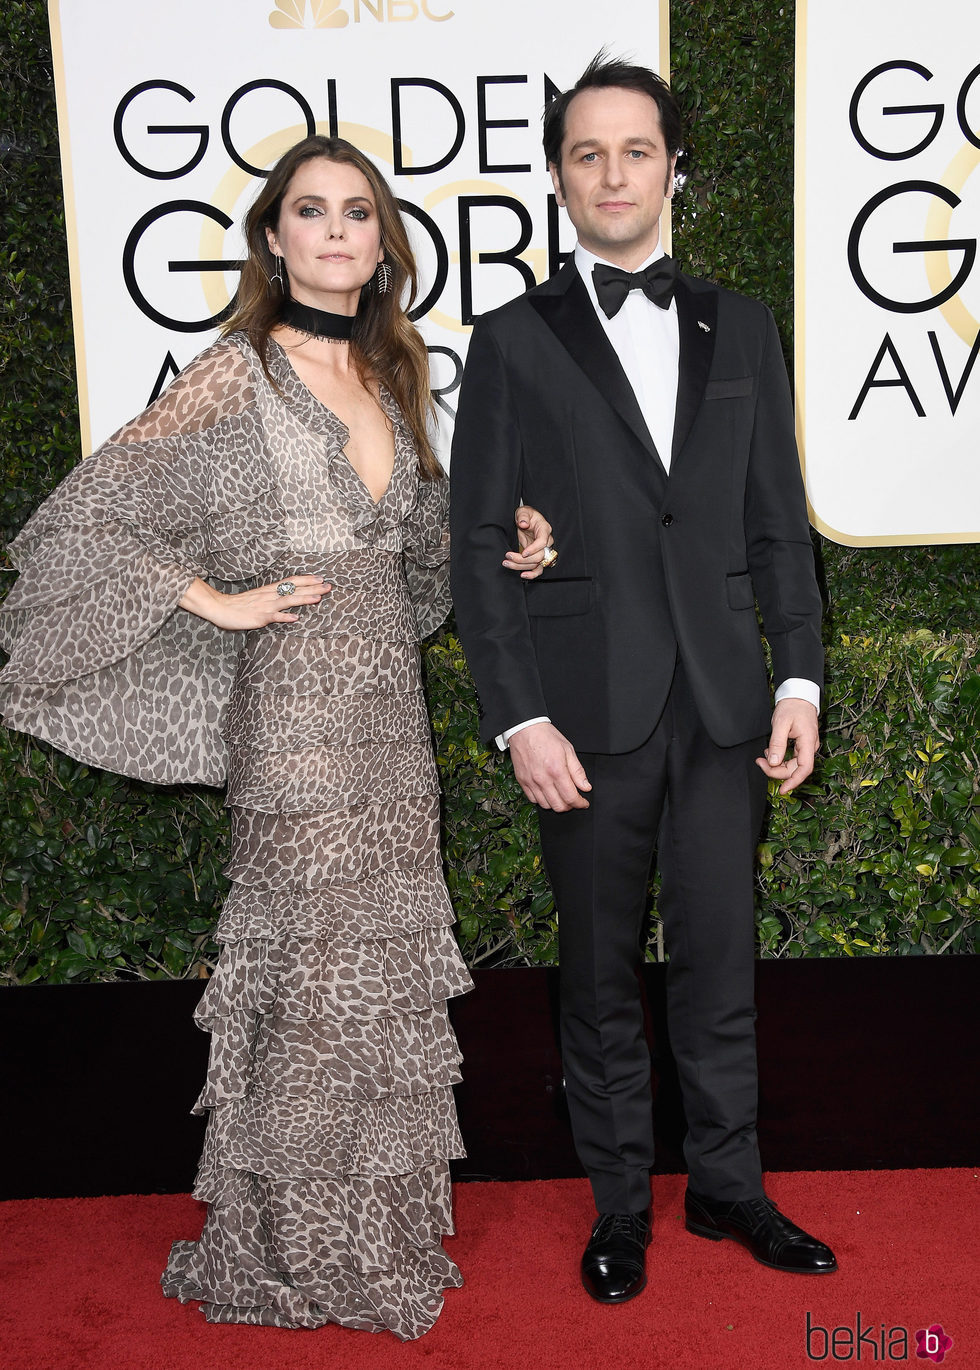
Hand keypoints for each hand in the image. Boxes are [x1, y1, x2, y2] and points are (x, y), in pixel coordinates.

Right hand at [179, 574, 330, 629]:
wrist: (220, 607)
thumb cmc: (239, 604)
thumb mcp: (258, 597)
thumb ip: (272, 597)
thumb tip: (286, 598)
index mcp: (270, 590)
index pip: (291, 581)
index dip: (307, 580)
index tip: (321, 578)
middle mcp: (270, 595)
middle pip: (294, 589)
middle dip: (312, 587)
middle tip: (329, 586)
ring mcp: (266, 606)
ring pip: (287, 600)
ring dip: (303, 599)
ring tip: (318, 598)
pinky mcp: (260, 617)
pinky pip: (274, 617)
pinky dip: (284, 617)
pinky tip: (295, 618)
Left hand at [503, 505, 553, 579]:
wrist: (526, 520)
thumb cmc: (526, 515)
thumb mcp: (523, 511)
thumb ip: (523, 516)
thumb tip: (523, 523)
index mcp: (544, 529)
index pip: (542, 542)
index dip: (533, 549)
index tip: (523, 553)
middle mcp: (546, 541)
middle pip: (539, 556)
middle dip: (522, 559)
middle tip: (508, 556)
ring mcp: (542, 550)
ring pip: (536, 564)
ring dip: (521, 566)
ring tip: (507, 563)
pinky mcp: (537, 557)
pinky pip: (538, 569)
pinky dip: (532, 574)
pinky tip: (522, 575)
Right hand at [509, 721, 591, 810]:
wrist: (525, 729)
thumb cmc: (546, 737)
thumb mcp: (568, 750)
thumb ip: (578, 771)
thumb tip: (586, 787)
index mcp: (557, 771)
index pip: (571, 797)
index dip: (580, 803)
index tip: (584, 803)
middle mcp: (543, 779)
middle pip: (558, 806)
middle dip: (569, 806)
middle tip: (573, 800)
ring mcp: (531, 782)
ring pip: (545, 805)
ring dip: (556, 804)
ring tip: (561, 796)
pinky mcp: (522, 781)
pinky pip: (532, 799)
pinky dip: (542, 800)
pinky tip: (548, 793)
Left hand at [756, 697, 819, 794]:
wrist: (798, 696)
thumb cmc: (792, 706)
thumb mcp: (781, 723)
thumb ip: (777, 743)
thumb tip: (773, 761)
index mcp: (808, 742)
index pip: (804, 769)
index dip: (794, 782)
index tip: (783, 790)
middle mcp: (810, 747)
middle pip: (795, 769)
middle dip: (777, 770)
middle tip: (760, 763)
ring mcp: (806, 747)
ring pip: (792, 765)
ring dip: (776, 765)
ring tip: (763, 756)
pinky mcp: (801, 745)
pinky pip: (791, 758)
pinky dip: (779, 758)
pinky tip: (770, 752)